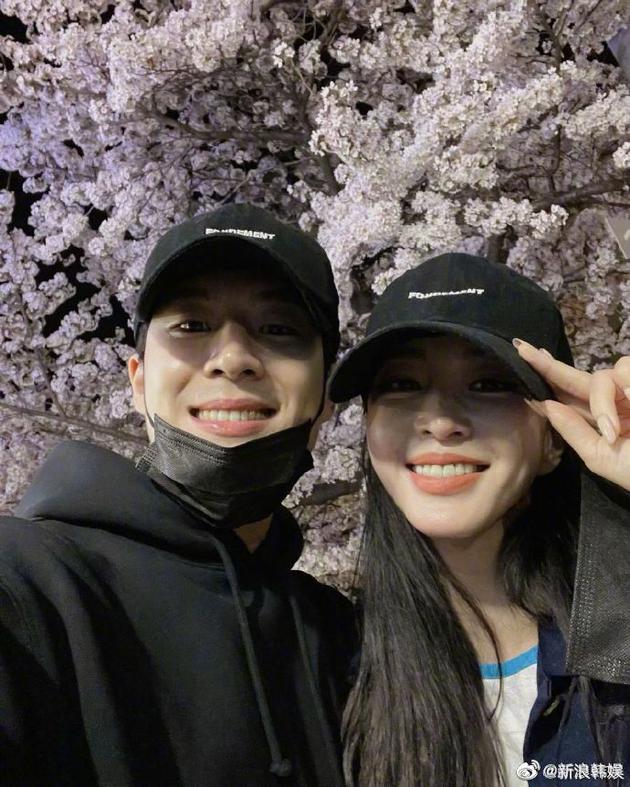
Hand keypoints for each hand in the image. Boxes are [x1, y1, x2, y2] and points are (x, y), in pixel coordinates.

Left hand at [513, 339, 629, 491]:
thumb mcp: (602, 457)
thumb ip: (574, 432)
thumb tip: (547, 405)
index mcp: (604, 421)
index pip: (570, 398)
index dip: (548, 381)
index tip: (523, 362)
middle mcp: (617, 402)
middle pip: (577, 377)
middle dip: (548, 365)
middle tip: (523, 350)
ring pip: (602, 375)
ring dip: (602, 402)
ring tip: (615, 429)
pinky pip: (624, 370)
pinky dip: (621, 392)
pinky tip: (629, 411)